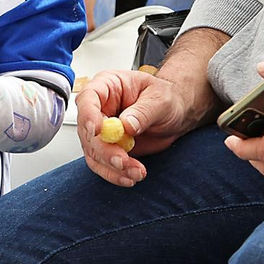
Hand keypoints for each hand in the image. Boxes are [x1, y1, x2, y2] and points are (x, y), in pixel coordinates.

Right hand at [75, 68, 207, 186]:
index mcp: (107, 86)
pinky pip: (102, 164)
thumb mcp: (160, 99)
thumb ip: (143, 111)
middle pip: (87, 130)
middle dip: (104, 149)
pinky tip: (130, 176)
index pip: (88, 98)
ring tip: (135, 171)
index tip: (98, 130)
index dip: (88, 115)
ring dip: (112, 166)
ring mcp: (102, 130)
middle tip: (122, 160)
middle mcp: (100, 108)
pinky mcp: (108, 148)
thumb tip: (126, 124)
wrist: (175, 115)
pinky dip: (115, 174)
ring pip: (93, 151)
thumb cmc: (166, 98)